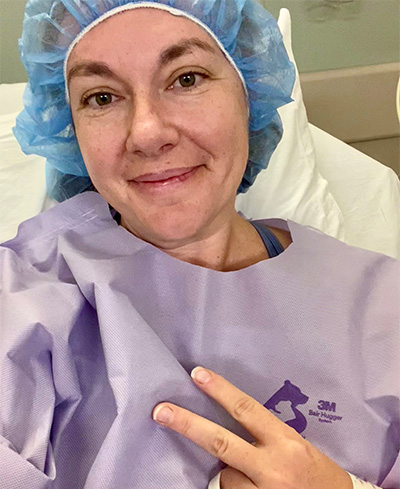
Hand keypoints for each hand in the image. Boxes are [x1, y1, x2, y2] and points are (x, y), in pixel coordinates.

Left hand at [152, 367, 352, 488]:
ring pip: (226, 477)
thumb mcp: (292, 444)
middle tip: (160, 411)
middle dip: (187, 425)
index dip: (220, 390)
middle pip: (221, 443)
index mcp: (284, 440)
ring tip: (255, 478)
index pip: (246, 409)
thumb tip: (226, 428)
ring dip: (230, 474)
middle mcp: (272, 465)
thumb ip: (262, 435)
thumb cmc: (314, 471)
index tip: (197, 374)